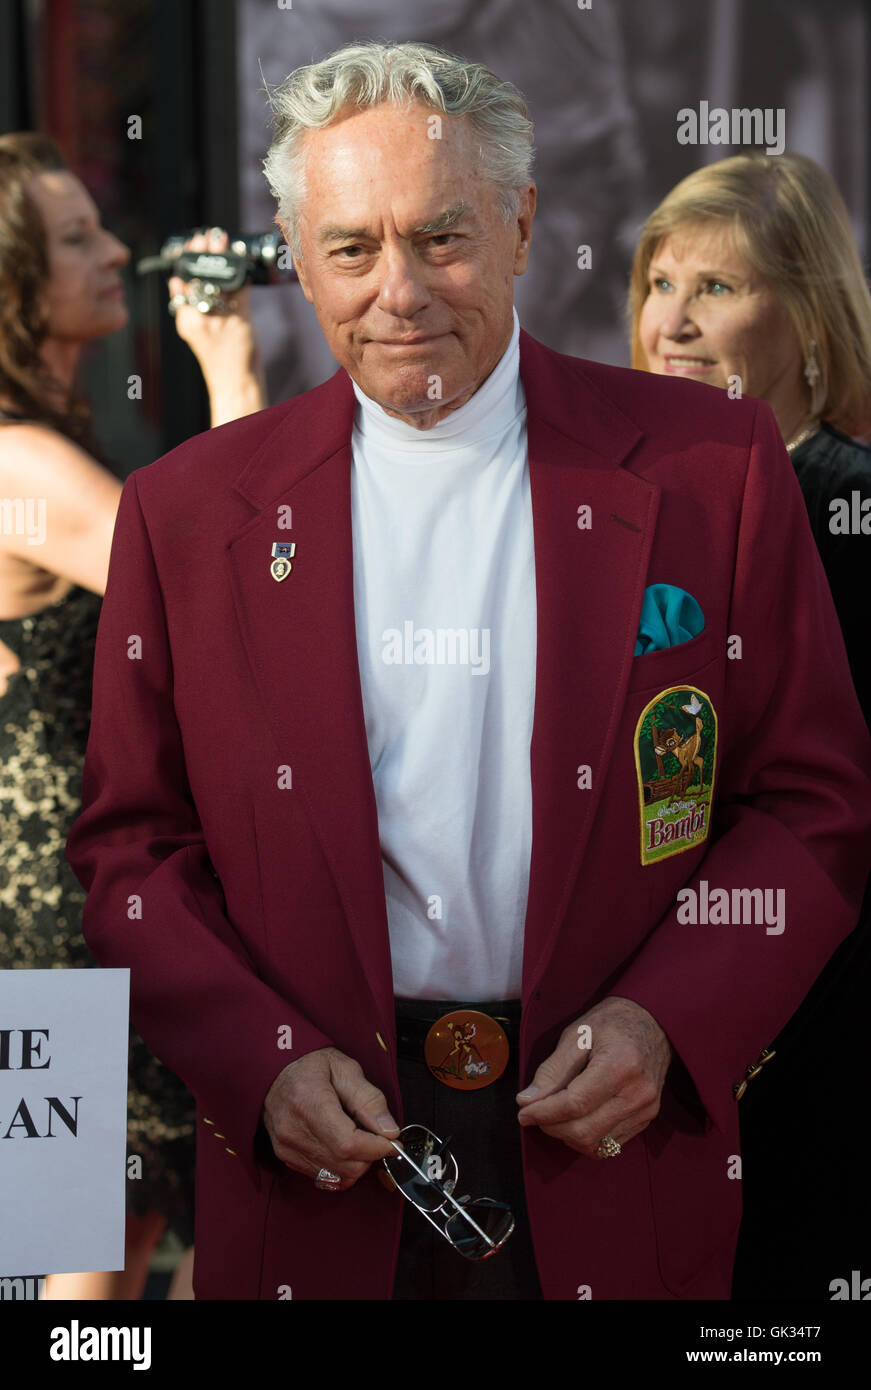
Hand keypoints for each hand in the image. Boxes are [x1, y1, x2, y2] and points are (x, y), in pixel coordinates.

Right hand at [168, 228, 265, 422]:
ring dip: (219, 255)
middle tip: (206, 236)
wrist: (234, 381)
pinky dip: (241, 271)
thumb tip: (178, 284)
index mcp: (185, 320)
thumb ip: (185, 310)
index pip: (180, 284)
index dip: (184, 262)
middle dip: (201, 252)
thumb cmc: (218, 360)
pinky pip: (239, 287)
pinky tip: (241, 258)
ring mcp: (219, 316)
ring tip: (220, 239)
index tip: (188, 245)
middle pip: (197, 276)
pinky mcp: (240, 317)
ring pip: (218, 277)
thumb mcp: (194, 334)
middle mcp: (198, 317)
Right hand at [262, 1046, 400, 1190]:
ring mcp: (287, 1148)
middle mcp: (293, 1131)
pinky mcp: (286, 1158)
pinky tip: (341, 1145)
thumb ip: (369, 1099)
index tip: (393, 1142)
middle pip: (346, 1165)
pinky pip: (325, 1177)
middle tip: (375, 1135)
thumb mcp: (346, 1069)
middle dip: (370, 1156)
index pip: (348, 1144)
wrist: (273, 1071)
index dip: (377, 1148)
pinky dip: (341, 1167)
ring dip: (357, 1164)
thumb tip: (390, 1131)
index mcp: (308, 1103)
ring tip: (356, 1137)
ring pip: (338, 1177)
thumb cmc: (310, 1065)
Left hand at [515, 995, 672, 1156]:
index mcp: (621, 1065)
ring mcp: (645, 1110)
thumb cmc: (612, 1023)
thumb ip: (552, 1070)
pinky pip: (608, 1145)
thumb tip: (527, 1100)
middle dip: (552, 1127)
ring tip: (555, 1113)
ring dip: (566, 1136)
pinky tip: (576, 1118)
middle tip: (535, 1111)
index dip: (544, 1113)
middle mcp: (637, 1094)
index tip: (522, 1112)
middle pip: (584, 1131)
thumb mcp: (576, 1034)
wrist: (653, 1023)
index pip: (575, 1104)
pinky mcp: (645, 1120)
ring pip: (595, 1145)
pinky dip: (585, 1138)